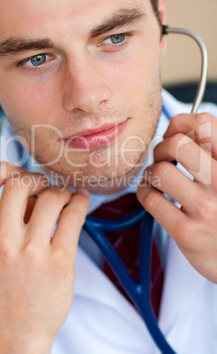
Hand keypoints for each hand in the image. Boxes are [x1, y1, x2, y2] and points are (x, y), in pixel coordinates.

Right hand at [0, 162, 89, 353]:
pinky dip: (80, 202)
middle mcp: (3, 241)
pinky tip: (80, 201)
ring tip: (64, 198)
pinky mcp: (60, 261)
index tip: (16, 172)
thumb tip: (25, 194)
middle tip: (45, 187)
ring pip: (51, 196)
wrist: (15, 336)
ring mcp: (32, 251)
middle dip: (36, 178)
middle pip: (20, 184)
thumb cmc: (1, 296)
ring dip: (61, 191)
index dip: (1, 169)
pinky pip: (74, 215)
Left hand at [137, 113, 216, 282]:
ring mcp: (206, 209)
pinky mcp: (187, 232)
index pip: (204, 124)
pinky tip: (153, 196)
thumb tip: (177, 127)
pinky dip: (145, 192)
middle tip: (163, 160)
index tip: (174, 133)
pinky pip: (150, 198)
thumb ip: (209, 152)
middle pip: (177, 143)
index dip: (181, 122)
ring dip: (151, 173)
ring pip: (160, 170)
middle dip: (162, 147)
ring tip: (157, 181)